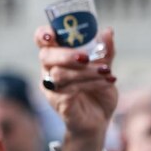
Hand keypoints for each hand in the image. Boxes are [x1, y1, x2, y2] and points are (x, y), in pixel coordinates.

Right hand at [35, 25, 116, 140]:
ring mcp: (52, 89)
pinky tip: (107, 82)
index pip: (42, 41)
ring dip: (86, 71)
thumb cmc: (98, 92)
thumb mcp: (104, 69)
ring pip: (60, 74)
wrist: (100, 120)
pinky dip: (91, 84)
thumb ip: (105, 52)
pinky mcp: (60, 104)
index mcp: (57, 57)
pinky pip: (70, 91)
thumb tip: (108, 31)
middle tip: (86, 57)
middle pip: (46, 56)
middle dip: (66, 54)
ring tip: (107, 71)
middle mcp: (49, 71)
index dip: (43, 34)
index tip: (53, 34)